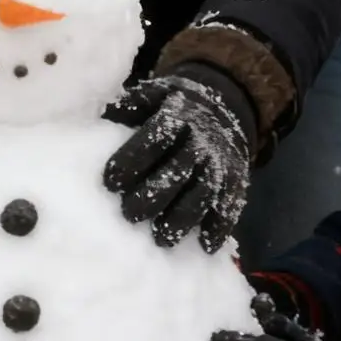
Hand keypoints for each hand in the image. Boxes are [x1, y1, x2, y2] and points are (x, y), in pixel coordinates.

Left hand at [102, 63, 256, 253]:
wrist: (226, 105)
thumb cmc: (175, 105)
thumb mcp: (154, 94)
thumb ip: (129, 107)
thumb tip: (103, 118)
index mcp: (177, 116)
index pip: (154, 138)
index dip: (132, 159)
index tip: (110, 181)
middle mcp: (201, 141)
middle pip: (178, 170)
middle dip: (152, 195)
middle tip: (129, 214)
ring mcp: (221, 163)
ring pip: (204, 193)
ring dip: (183, 218)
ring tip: (161, 239)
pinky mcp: (237, 180)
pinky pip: (231, 205)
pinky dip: (220, 227)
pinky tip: (205, 246)